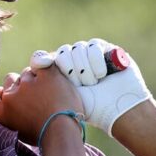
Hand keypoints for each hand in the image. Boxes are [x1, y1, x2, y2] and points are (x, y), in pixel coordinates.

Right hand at [0, 66, 82, 144]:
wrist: (63, 132)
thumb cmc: (45, 137)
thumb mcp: (19, 132)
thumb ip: (9, 116)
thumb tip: (6, 102)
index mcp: (2, 112)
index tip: (9, 95)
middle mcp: (10, 96)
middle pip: (10, 80)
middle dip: (20, 86)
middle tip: (35, 96)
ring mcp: (27, 83)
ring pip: (27, 73)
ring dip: (35, 79)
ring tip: (49, 92)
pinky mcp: (45, 75)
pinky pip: (41, 63)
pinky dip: (47, 69)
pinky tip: (53, 78)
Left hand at [30, 39, 150, 136]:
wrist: (118, 109)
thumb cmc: (91, 107)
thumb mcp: (64, 96)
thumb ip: (47, 80)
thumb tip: (36, 60)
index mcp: (60, 72)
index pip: (47, 57)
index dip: (49, 63)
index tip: (48, 69)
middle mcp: (74, 60)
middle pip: (63, 53)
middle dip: (72, 71)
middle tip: (81, 86)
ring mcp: (89, 54)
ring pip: (77, 49)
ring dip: (85, 70)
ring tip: (94, 83)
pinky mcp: (104, 49)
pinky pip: (93, 46)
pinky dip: (96, 61)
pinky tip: (103, 75)